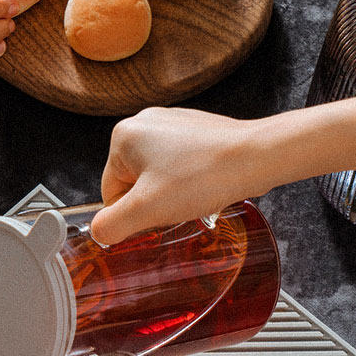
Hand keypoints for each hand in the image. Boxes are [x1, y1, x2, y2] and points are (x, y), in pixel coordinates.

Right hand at [90, 107, 274, 245]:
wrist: (256, 157)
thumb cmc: (204, 176)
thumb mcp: (146, 210)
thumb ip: (111, 226)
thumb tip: (99, 232)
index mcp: (123, 137)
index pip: (110, 193)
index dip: (132, 214)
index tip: (155, 216)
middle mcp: (144, 123)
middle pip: (133, 185)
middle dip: (153, 203)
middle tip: (177, 206)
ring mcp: (171, 124)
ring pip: (157, 178)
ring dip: (171, 196)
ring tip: (193, 195)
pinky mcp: (194, 132)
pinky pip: (179, 168)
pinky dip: (188, 183)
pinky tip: (203, 186)